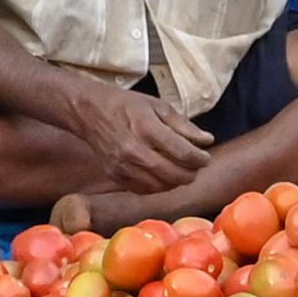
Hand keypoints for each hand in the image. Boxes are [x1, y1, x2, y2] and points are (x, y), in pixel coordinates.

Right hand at [70, 75, 214, 191]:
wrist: (90, 113)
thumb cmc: (127, 106)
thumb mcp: (158, 106)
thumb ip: (184, 126)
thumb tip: (207, 141)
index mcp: (146, 128)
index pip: (184, 153)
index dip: (200, 158)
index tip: (205, 156)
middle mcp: (134, 151)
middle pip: (175, 174)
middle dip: (192, 172)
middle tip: (196, 165)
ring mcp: (124, 167)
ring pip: (162, 186)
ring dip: (177, 181)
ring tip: (182, 170)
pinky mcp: (116, 176)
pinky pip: (146, 190)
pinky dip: (160, 186)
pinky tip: (164, 175)